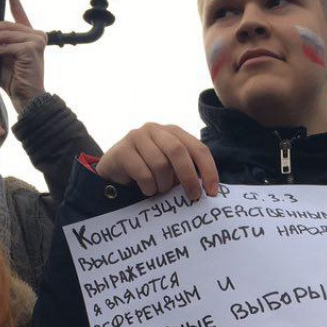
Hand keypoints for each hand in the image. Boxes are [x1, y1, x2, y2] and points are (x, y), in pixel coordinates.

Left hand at [0, 0, 46, 111]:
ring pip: (3, 35)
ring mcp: (36, 41)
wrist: (27, 98)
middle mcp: (36, 34)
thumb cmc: (15, 81)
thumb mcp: (2, 57)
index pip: (19, 9)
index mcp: (30, 34)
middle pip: (4, 25)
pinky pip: (5, 46)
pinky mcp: (32, 49)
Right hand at [95, 124, 219, 199]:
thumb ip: (187, 173)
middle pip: (179, 152)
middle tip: (192, 197)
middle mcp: (156, 130)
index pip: (198, 148)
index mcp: (174, 132)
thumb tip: (209, 190)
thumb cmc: (148, 172)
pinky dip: (148, 188)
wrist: (113, 173)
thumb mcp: (171, 171)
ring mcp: (137, 136)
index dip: (209, 170)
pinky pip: (143, 174)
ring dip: (163, 185)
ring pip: (160, 165)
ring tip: (159, 190)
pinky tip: (146, 190)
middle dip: (189, 177)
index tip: (212, 192)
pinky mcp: (122, 150)